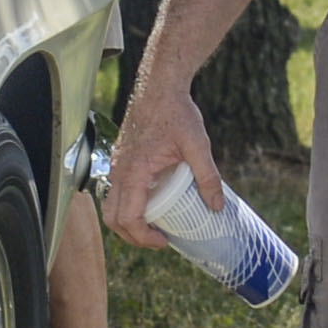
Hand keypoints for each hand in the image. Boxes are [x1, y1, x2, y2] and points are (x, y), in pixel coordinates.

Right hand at [102, 85, 219, 249]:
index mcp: (134, 171)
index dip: (143, 237)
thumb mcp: (197, 146)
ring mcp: (116, 165)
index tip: (163, 241)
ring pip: (111, 205)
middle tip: (157, 240)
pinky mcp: (120, 160)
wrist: (158, 86)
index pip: (128, 217)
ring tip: (154, 225)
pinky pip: (115, 191)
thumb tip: (217, 206)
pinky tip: (151, 202)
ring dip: (128, 222)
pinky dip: (127, 205)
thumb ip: (208, 176)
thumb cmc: (175, 112)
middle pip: (112, 218)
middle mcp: (119, 171)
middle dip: (132, 236)